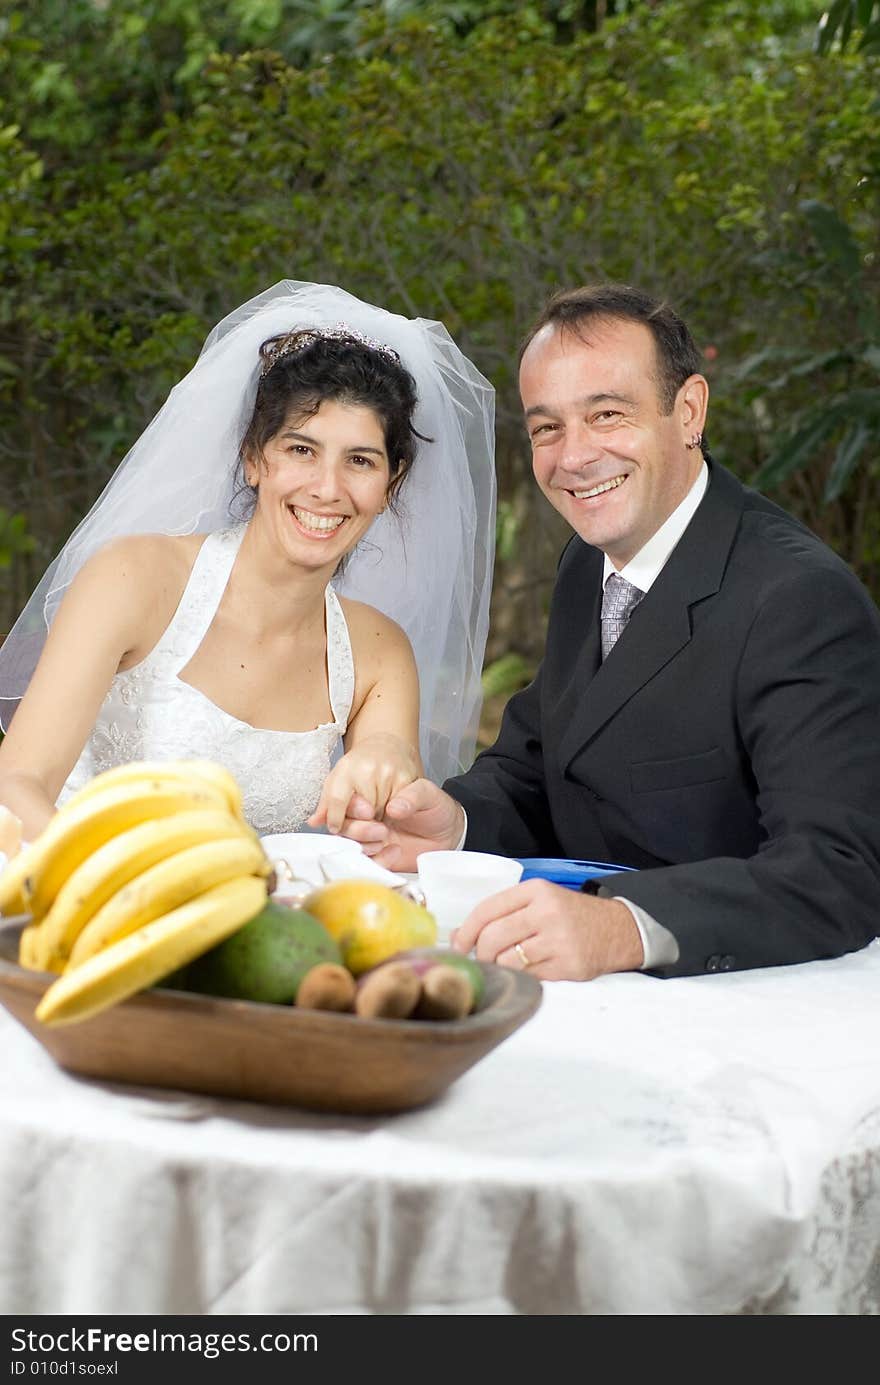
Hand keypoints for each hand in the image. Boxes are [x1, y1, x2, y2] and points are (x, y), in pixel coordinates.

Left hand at [308, 734, 420, 833]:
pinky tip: (388, 810)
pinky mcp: (406, 780)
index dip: (336, 818)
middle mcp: (367, 769)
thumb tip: (313, 822)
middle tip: (359, 823)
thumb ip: (326, 803)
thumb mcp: (338, 779)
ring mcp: (389, 774)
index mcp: (346, 768)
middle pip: (361, 813)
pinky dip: (392, 817)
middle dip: (360, 824)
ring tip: (375, 815)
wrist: (388, 745)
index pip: (337, 799)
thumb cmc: (359, 766)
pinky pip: (397, 810)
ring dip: (377, 822)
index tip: (335, 828)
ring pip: (381, 815)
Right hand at [333, 777, 464, 870]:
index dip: (350, 807)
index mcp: (371, 797)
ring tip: (386, 838)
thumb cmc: (436, 808)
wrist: (449, 832)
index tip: (367, 810)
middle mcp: (365, 819)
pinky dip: (377, 860)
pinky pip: (366, 865)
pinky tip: (394, 851)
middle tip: (381, 828)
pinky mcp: (377, 859)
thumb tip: (393, 808)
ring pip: (348, 847)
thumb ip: (412, 796)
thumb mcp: (427, 794)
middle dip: (357, 829)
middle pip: (342, 826)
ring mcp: (369, 840)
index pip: (344, 800)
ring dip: (364, 844)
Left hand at [451, 879, 644, 980]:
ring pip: (508, 961)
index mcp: (536, 891)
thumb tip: (461, 935)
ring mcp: (558, 940)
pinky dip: (522, 976)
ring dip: (501, 967)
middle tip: (481, 959)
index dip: (466, 930)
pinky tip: (529, 969)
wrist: (618, 930)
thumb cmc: (572, 915)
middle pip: (493, 938)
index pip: (487, 909)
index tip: (458, 944)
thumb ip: (504, 912)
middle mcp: (547, 912)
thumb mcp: (541, 900)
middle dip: (480, 953)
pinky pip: (528, 976)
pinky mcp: (568, 966)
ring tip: (507, 964)